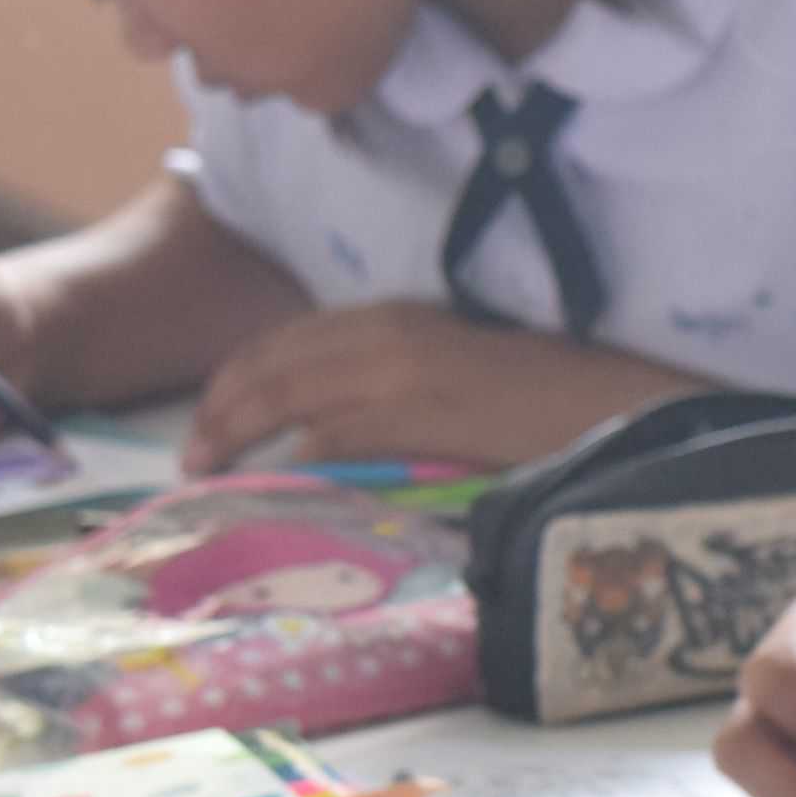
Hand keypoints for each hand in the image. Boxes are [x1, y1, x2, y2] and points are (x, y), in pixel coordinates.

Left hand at [180, 301, 527, 472]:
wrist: (606, 397)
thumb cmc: (537, 393)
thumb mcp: (444, 367)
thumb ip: (382, 385)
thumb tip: (318, 433)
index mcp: (391, 318)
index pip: (283, 342)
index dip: (233, 381)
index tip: (206, 420)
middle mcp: (386, 333)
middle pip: (271, 365)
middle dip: (218, 408)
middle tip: (189, 454)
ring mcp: (401, 371)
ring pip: (288, 394)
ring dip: (238, 432)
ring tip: (208, 467)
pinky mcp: (421, 412)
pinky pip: (336, 433)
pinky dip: (297, 455)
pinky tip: (275, 479)